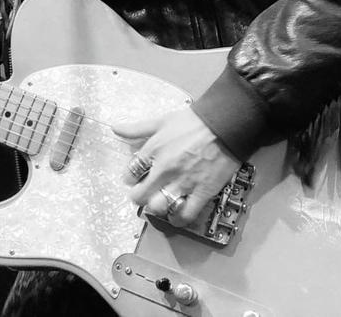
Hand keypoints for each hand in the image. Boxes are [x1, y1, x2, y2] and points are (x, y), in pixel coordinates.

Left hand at [115, 108, 239, 226]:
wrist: (224, 125)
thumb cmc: (194, 121)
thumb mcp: (161, 121)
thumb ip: (136, 128)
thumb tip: (115, 128)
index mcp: (153, 151)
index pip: (130, 173)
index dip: (130, 178)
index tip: (135, 179)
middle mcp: (164, 169)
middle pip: (140, 195)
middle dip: (139, 197)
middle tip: (143, 195)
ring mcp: (183, 182)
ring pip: (159, 207)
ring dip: (156, 208)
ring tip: (159, 204)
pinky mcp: (202, 192)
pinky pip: (186, 214)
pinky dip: (178, 219)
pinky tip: (176, 216)